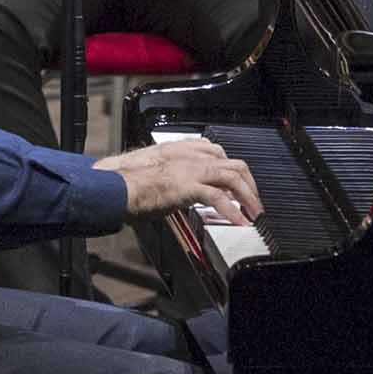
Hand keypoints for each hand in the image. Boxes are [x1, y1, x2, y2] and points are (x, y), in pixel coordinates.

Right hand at [99, 133, 262, 228]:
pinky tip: (238, 222)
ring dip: (248, 196)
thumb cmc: (131, 181)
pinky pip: (218, 197)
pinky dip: (232, 210)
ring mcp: (192, 170)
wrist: (118, 185)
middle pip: (235, 164)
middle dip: (250, 184)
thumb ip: (177, 177)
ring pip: (233, 176)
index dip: (235, 172)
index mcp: (186, 151)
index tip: (239, 187)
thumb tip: (186, 191)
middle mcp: (193, 157)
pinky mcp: (189, 186)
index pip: (221, 154)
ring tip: (253, 214)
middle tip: (254, 203)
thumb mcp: (159, 172)